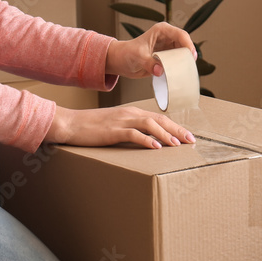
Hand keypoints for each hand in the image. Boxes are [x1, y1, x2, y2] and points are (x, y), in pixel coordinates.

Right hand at [46, 105, 195, 149]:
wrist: (70, 123)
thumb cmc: (91, 127)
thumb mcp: (114, 126)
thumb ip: (130, 130)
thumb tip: (146, 141)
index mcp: (131, 112)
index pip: (159, 118)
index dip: (175, 126)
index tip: (187, 135)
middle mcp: (130, 114)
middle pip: (159, 120)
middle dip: (177, 130)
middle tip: (190, 140)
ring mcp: (121, 121)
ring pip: (150, 125)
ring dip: (165, 135)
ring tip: (177, 145)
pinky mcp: (113, 130)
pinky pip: (133, 134)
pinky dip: (147, 141)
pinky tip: (156, 148)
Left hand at [105, 22, 197, 78]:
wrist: (121, 61)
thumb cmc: (127, 53)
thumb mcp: (138, 57)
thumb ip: (149, 63)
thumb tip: (160, 71)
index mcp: (162, 31)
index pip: (181, 35)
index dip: (188, 45)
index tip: (191, 56)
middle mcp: (167, 38)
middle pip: (185, 45)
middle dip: (188, 56)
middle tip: (189, 68)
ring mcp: (168, 48)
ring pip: (183, 54)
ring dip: (184, 63)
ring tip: (184, 72)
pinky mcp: (167, 58)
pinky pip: (177, 63)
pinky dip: (179, 69)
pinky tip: (178, 75)